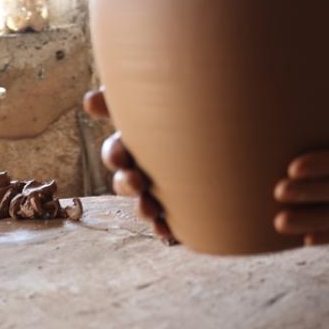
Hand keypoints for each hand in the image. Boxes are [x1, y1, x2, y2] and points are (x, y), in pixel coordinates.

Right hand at [82, 88, 176, 243]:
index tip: (121, 157)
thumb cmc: (190, 107)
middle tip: (137, 181)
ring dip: (143, 209)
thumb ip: (128, 99)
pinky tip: (168, 230)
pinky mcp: (187, 208)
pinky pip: (172, 224)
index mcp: (140, 143)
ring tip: (150, 208)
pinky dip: (166, 228)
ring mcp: (168, 189)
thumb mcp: (161, 98)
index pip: (118, 151)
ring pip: (146, 205)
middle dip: (126, 184)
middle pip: (127, 182)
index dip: (115, 156)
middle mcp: (150, 167)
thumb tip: (88, 101)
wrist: (240, 124)